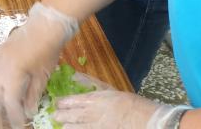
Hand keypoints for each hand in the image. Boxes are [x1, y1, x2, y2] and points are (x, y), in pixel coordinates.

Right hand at [0, 2, 78, 126]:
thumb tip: (29, 112)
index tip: (21, 124)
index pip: (11, 105)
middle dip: (8, 106)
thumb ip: (33, 96)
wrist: (44, 27)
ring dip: (2, 92)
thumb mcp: (42, 78)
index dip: (15, 117)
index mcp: (11, 79)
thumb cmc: (46, 52)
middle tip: (17, 113)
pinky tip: (7, 79)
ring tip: (12, 98)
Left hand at [53, 90, 187, 128]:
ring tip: (60, 126)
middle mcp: (93, 115)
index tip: (56, 102)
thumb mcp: (110, 90)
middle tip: (53, 116)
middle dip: (61, 116)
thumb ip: (92, 84)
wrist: (147, 121)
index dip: (63, 103)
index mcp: (95, 100)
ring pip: (77, 128)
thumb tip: (76, 77)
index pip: (72, 101)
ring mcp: (97, 127)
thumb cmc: (130, 104)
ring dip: (67, 127)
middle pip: (72, 116)